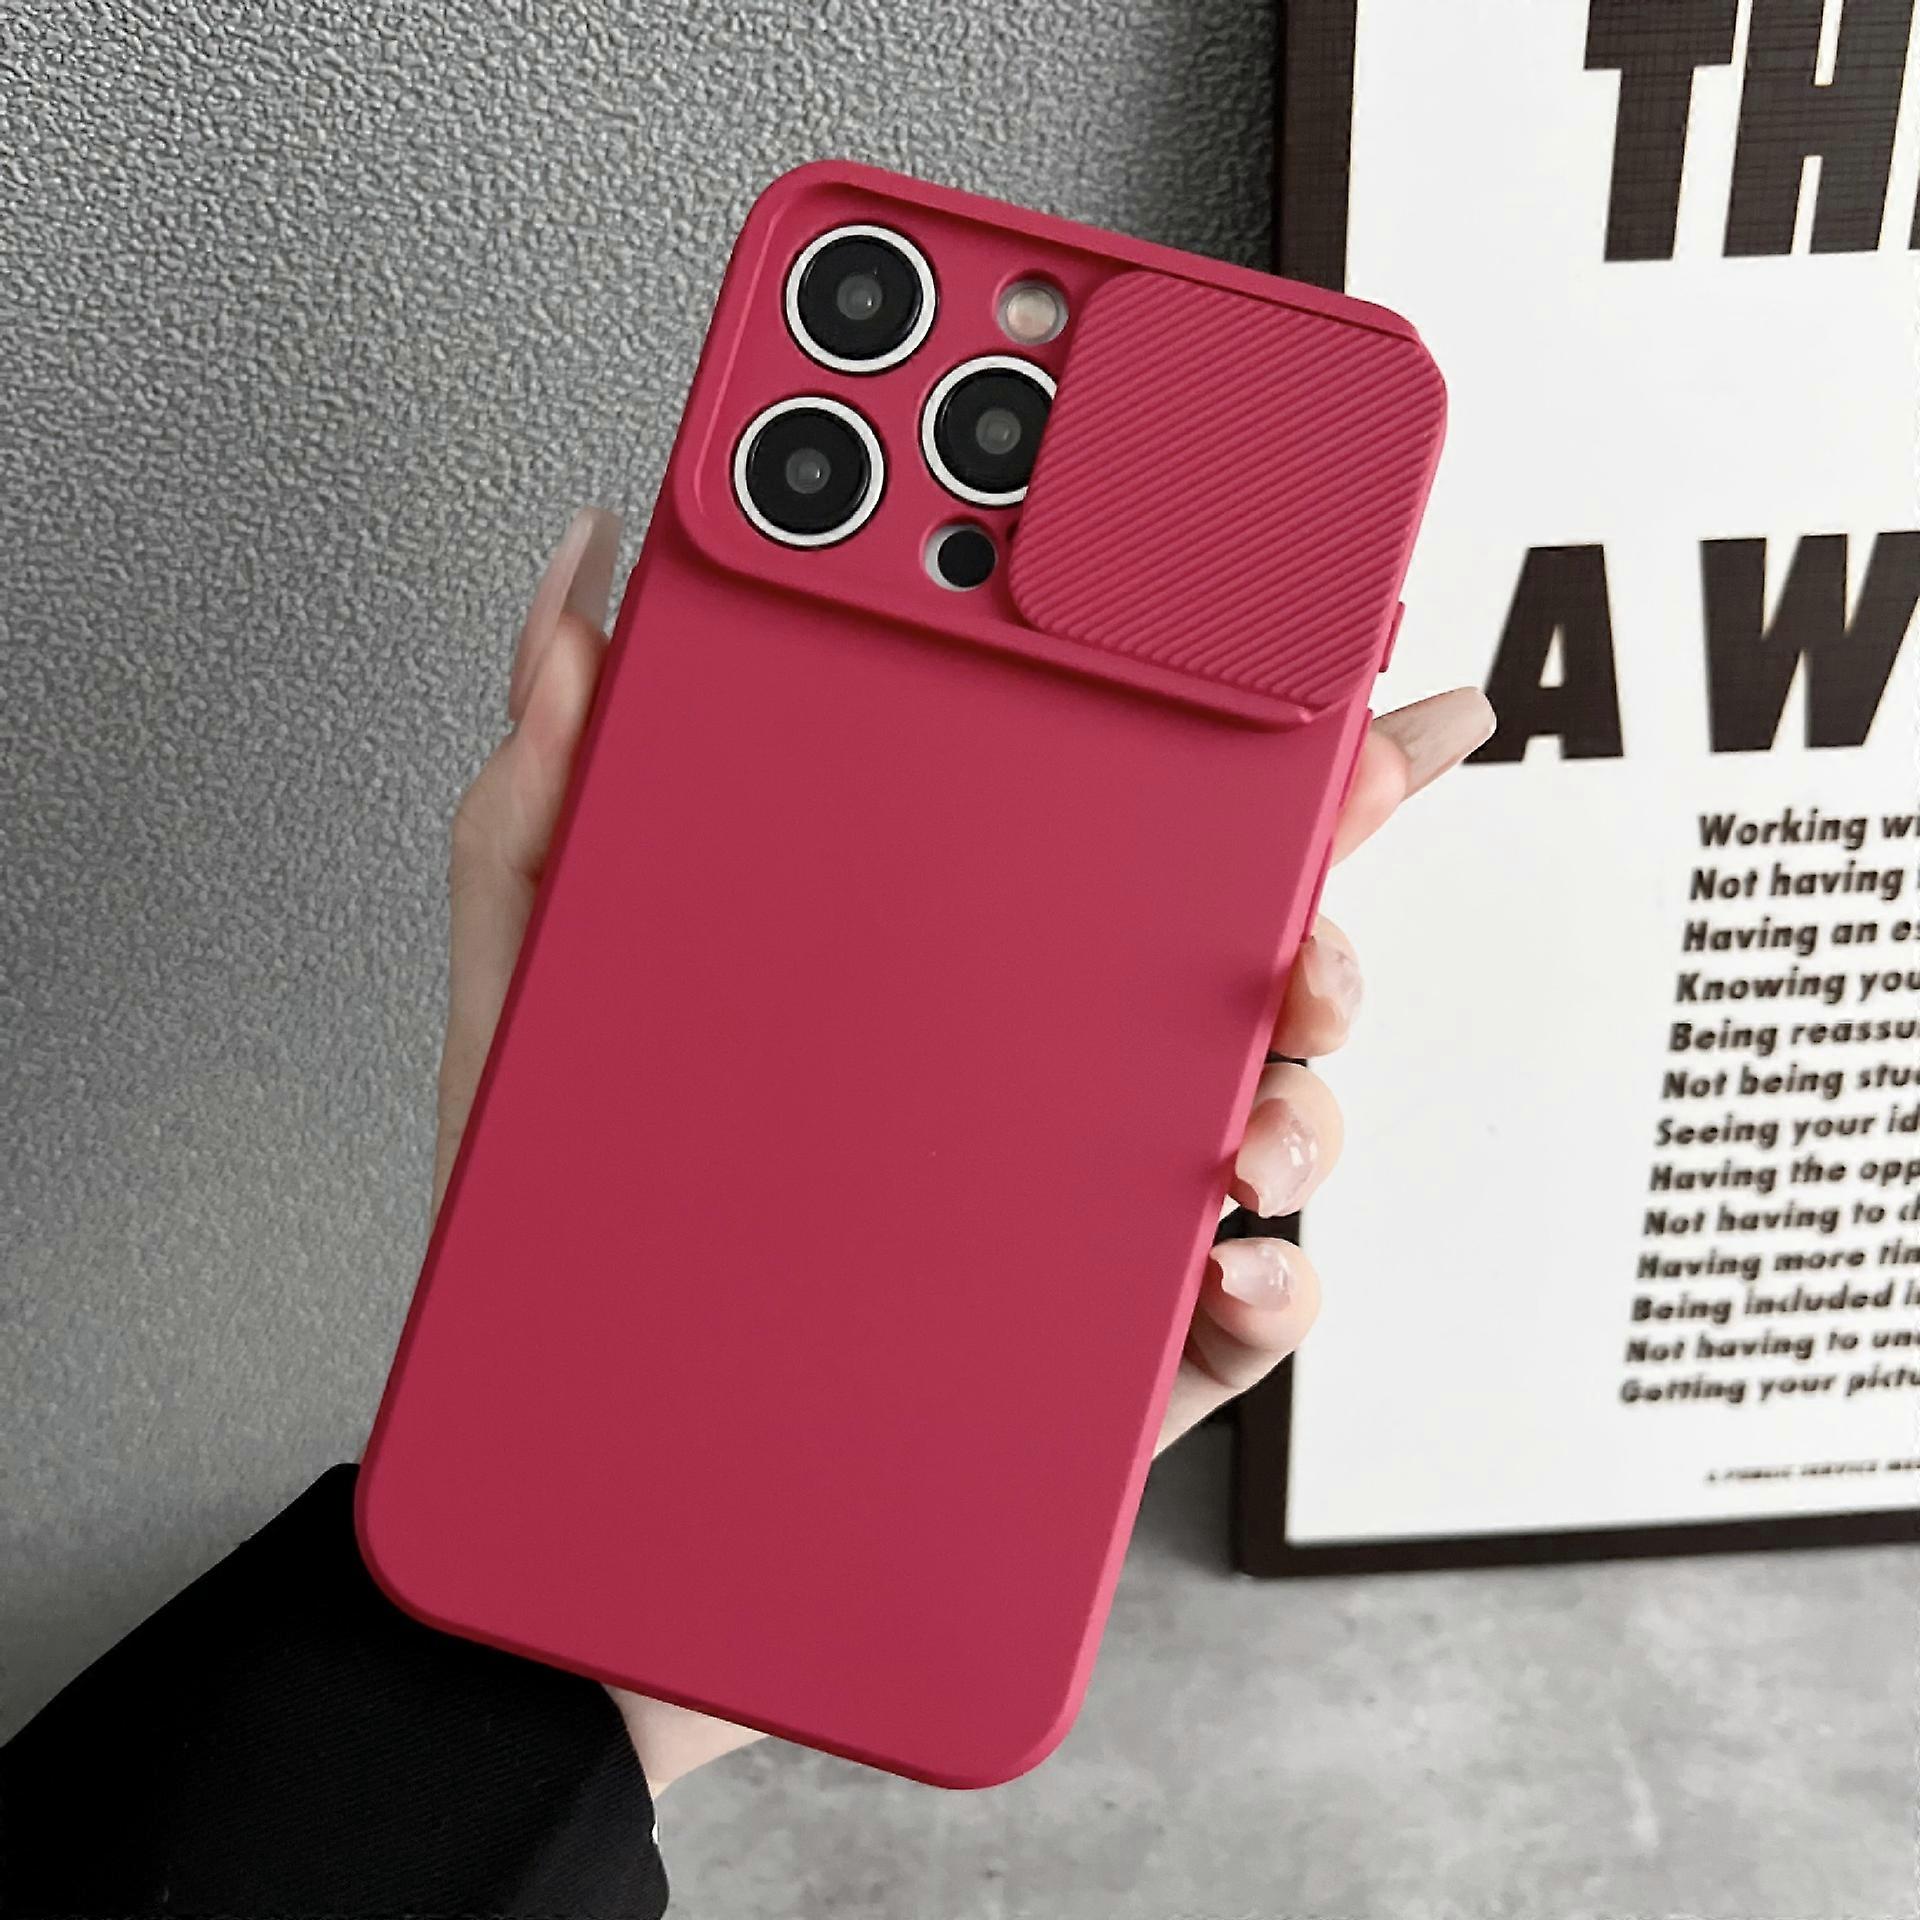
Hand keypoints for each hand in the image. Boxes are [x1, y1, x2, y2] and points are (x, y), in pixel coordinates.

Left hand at [433, 509, 1493, 1790]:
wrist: (607, 1500)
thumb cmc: (589, 1247)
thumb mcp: (540, 1003)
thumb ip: (556, 799)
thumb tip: (583, 595)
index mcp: (944, 975)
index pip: (1103, 818)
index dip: (1220, 726)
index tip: (1313, 638)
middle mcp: (1040, 1079)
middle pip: (1239, 955)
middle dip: (1325, 893)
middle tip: (1324, 860)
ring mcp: (1090, 1217)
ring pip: (1281, 1121)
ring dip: (1311, 1097)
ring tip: (1253, 1110)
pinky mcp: (1118, 1360)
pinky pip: (1252, 1316)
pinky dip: (1272, 1287)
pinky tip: (1219, 1269)